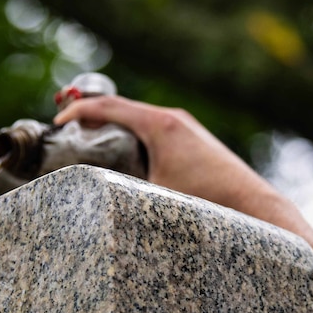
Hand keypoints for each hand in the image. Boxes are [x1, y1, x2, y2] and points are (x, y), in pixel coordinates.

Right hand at [54, 96, 312, 253]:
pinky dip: (135, 135)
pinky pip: (157, 130)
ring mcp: (188, 128)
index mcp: (160, 124)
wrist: (254, 207)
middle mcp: (175, 119)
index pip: (108, 106)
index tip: (59, 122)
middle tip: (70, 128)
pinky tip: (127, 155)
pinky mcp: (196, 142)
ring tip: (93, 141)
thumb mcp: (153, 198)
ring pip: (141, 119)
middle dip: (93, 115)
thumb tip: (88, 202)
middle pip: (123, 107)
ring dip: (116, 125)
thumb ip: (121, 192)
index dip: (78, 111)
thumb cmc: (206, 203)